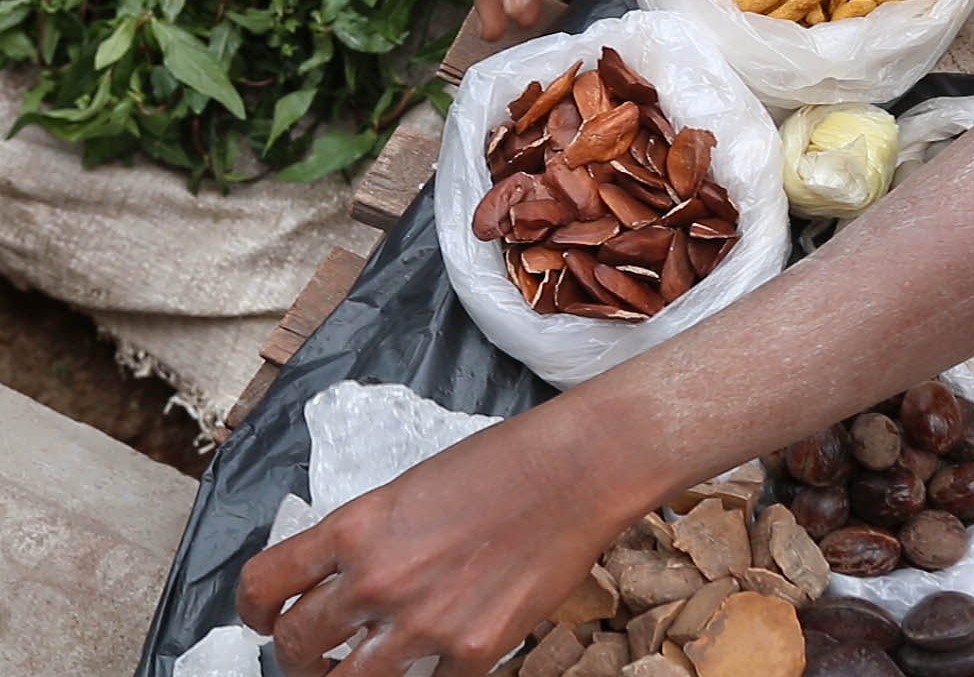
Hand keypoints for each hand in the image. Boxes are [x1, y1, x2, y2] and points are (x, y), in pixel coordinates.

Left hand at [237, 406, 647, 676]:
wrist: (575, 470)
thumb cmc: (502, 463)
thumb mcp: (411, 487)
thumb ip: (369, 535)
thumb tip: (343, 577)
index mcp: (356, 528)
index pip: (263, 584)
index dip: (252, 609)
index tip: (262, 617)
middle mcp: (379, 580)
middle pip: (296, 646)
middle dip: (294, 658)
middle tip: (309, 656)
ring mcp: (425, 622)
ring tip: (354, 674)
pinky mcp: (474, 651)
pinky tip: (432, 665)